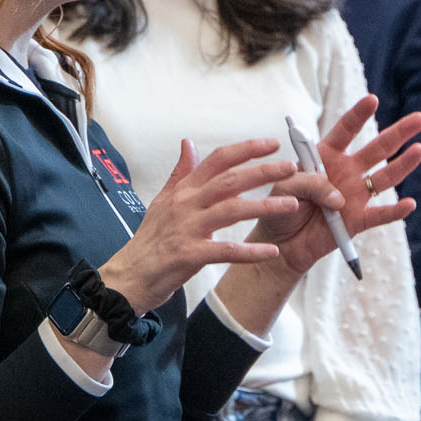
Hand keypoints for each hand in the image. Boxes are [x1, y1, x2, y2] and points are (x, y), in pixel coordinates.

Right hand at [102, 139, 304, 312]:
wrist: (128, 277)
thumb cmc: (149, 240)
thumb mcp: (162, 201)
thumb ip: (180, 173)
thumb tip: (188, 143)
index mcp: (184, 190)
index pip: (217, 160)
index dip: (246, 149)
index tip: (272, 144)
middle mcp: (186, 205)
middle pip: (229, 181)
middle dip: (263, 172)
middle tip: (292, 168)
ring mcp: (187, 229)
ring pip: (231, 211)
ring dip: (264, 207)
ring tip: (292, 205)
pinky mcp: (189, 255)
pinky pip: (225, 251)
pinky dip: (250, 251)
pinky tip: (271, 251)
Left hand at [251, 96, 420, 279]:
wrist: (279, 244)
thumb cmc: (279, 208)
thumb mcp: (284, 186)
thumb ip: (310, 183)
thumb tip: (339, 197)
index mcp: (326, 156)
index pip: (346, 130)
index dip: (359, 115)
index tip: (372, 100)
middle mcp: (346, 172)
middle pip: (377, 149)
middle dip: (398, 133)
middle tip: (420, 119)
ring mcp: (355, 196)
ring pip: (384, 178)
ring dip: (403, 165)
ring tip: (420, 150)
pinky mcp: (357, 221)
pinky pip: (379, 215)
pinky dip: (394, 211)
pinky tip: (409, 203)